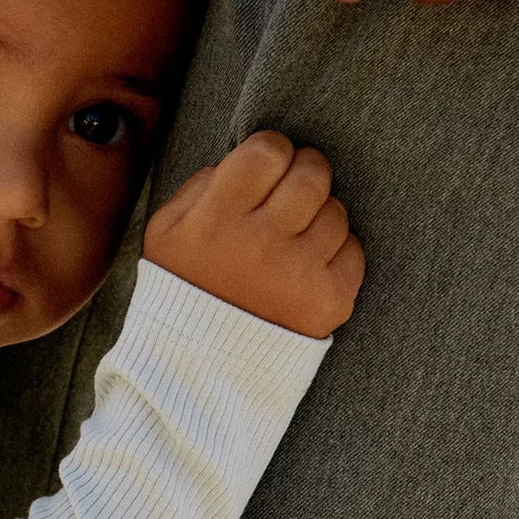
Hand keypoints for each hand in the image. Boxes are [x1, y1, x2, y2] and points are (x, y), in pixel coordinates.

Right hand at [143, 132, 363, 339]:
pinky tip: (304, 271)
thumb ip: (201, 185)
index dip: (271, 152)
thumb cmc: (183, 287)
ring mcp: (297, 273)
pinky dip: (333, 255)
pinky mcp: (327, 300)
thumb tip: (245, 157)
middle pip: (312, 174)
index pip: (268, 151)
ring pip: (336, 211)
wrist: (198, 367)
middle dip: (304, 174)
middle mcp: (258, 243)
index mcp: (215, 220)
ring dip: (317, 219)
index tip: (266, 168)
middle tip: (289, 195)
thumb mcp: (165, 233)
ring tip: (291, 243)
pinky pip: (352, 250)